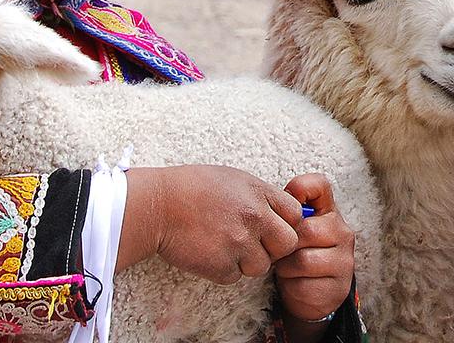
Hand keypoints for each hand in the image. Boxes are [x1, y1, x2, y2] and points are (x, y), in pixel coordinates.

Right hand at [118, 165, 301, 284]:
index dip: (286, 222)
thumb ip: (261, 195)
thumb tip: (283, 212)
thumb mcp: (233, 178)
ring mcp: (238, 243)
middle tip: (255, 242)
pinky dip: (224, 269)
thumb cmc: (192, 187)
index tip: (272, 225)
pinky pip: (235, 276)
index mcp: (258, 192)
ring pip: (262, 265)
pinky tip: (210, 252)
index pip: (295, 214)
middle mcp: (254, 217)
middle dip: (275, 246)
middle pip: (287, 243)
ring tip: (226, 245)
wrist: (157, 206)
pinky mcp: (221, 266)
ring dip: (247, 260)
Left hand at [275, 173, 355, 330]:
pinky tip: (295, 283)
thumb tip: (271, 202)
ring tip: (287, 268)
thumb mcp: (294, 231)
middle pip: (306, 230)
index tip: (287, 203)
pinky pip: (304, 286)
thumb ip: (287, 214)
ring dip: (286, 268)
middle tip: (280, 252)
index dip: (300, 187)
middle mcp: (343, 233)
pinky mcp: (338, 287)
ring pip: (303, 260)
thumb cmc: (299, 256)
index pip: (319, 185)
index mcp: (330, 212)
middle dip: (285, 245)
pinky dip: (293, 287)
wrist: (313, 295)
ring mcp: (344, 261)